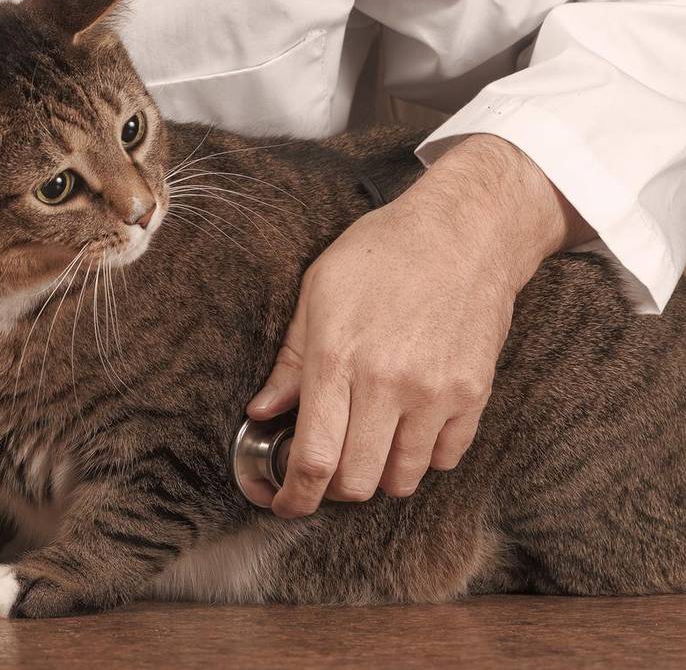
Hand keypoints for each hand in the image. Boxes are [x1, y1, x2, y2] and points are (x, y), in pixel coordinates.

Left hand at [247, 134, 592, 517]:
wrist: (466, 231)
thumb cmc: (383, 252)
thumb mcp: (319, 291)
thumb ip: (291, 359)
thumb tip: (264, 410)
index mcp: (338, 357)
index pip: (314, 457)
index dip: (296, 496)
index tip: (287, 505)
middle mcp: (387, 383)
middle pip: (357, 481)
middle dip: (335, 488)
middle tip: (329, 468)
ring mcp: (436, 392)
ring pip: (402, 480)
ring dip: (380, 476)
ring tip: (371, 445)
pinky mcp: (473, 394)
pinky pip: (445, 458)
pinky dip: (423, 457)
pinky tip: (411, 427)